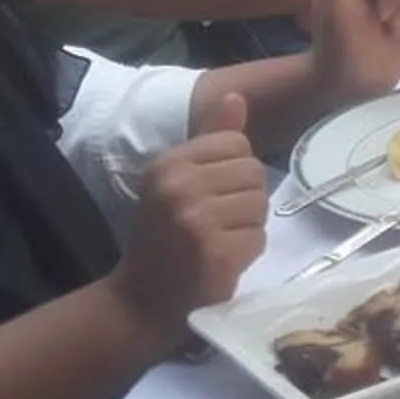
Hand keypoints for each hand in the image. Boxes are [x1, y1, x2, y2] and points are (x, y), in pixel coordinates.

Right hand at [109, 90, 269, 339]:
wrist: (139, 303)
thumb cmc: (161, 240)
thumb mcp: (176, 182)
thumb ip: (209, 140)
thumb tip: (235, 96)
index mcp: (169, 163)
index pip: (237, 143)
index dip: (235, 172)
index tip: (210, 196)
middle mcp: (179, 185)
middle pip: (254, 172)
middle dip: (244, 200)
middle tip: (215, 224)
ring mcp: (197, 218)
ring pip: (261, 205)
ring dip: (248, 228)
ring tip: (217, 242)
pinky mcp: (216, 251)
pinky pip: (259, 238)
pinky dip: (247, 253)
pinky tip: (220, 262)